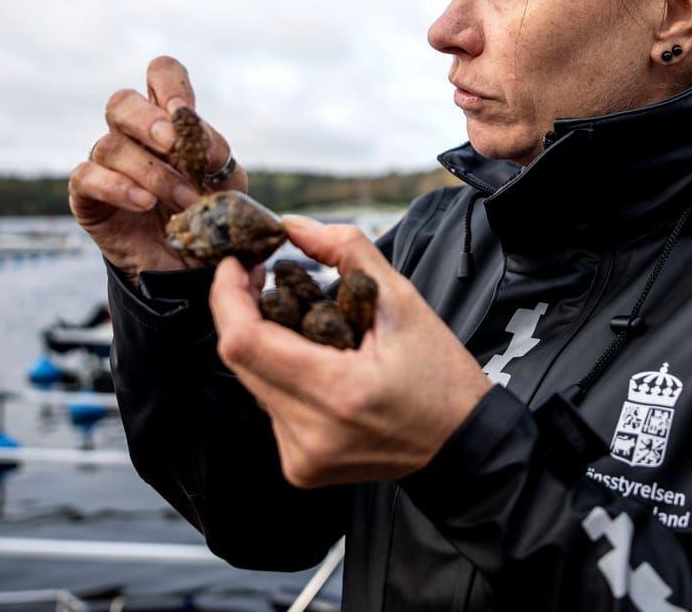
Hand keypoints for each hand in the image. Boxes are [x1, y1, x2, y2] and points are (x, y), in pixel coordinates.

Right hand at [68, 55, 249, 275]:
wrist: (188, 266)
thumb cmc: (207, 214)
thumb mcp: (226, 183)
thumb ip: (216, 154)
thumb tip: (196, 132)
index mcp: (167, 121)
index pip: (160, 74)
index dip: (169, 85)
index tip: (183, 113)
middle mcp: (131, 135)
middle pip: (120, 102)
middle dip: (148, 121)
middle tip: (174, 147)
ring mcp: (106, 164)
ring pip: (109, 145)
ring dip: (151, 173)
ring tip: (182, 200)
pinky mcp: (87, 196)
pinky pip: (87, 177)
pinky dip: (118, 188)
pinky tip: (145, 204)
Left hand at [209, 215, 491, 487]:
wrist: (463, 444)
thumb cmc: (441, 376)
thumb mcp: (403, 301)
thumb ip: (347, 252)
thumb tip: (294, 225)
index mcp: (338, 391)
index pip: (245, 341)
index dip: (228, 296)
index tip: (238, 264)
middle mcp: (310, 433)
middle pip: (239, 360)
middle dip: (241, 311)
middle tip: (259, 278)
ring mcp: (302, 456)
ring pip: (253, 382)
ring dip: (264, 343)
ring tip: (297, 318)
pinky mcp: (301, 467)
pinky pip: (271, 406)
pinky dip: (282, 376)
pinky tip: (313, 362)